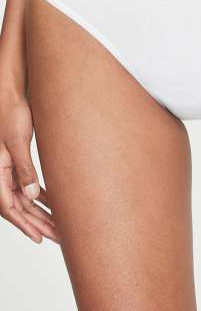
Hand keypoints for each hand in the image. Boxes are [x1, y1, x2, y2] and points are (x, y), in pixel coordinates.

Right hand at [0, 91, 59, 243]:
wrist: (12, 96)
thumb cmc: (11, 114)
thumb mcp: (18, 142)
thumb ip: (24, 168)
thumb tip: (32, 194)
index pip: (9, 207)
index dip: (24, 225)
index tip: (39, 238)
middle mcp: (1, 174)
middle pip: (20, 207)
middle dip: (39, 224)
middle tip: (58, 236)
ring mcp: (10, 169)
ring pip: (26, 198)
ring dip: (42, 212)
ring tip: (60, 225)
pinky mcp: (19, 162)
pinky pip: (29, 185)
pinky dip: (42, 196)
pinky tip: (56, 203)